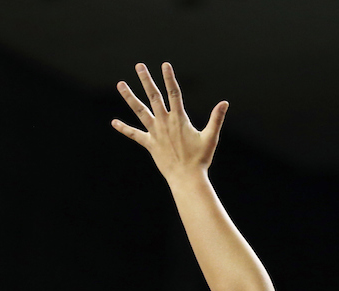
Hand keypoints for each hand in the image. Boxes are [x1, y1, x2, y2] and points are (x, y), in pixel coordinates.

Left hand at [112, 62, 227, 183]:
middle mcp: (165, 122)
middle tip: (139, 66)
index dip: (169, 78)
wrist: (186, 177)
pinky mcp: (150, 144)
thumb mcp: (211, 137)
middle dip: (146, 80)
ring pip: (140, 110)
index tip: (165, 65)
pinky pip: (134, 135)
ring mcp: (155, 132)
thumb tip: (225, 103)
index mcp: (179, 119)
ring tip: (120, 84)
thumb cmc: (201, 159)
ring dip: (129, 97)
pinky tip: (114, 122)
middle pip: (153, 96)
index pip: (174, 93)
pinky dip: (124, 128)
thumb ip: (216, 119)